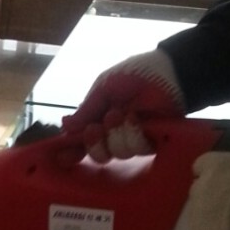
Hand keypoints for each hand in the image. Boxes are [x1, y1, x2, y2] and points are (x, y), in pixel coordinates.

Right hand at [62, 49, 184, 162]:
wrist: (167, 71)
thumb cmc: (134, 75)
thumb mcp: (103, 88)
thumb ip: (86, 109)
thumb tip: (64, 126)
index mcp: (97, 121)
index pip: (81, 142)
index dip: (72, 152)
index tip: (62, 157)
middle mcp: (113, 134)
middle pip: (98, 155)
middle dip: (94, 144)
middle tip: (95, 128)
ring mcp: (131, 139)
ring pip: (117, 153)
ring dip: (115, 133)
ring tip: (121, 114)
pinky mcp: (151, 142)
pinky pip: (136, 149)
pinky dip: (133, 134)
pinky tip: (135, 119)